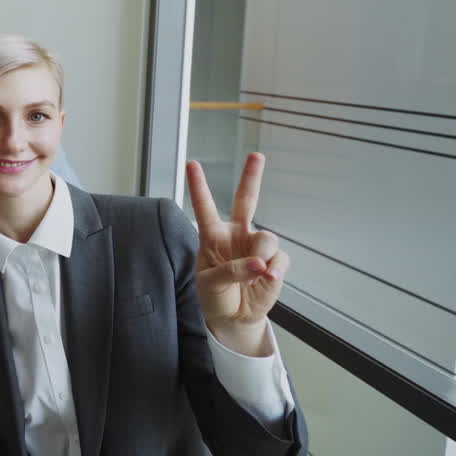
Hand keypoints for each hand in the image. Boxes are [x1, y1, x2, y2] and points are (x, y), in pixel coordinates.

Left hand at [188, 153, 289, 355]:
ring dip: (261, 256)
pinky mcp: (275, 262)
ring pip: (266, 237)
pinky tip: (267, 280)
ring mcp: (257, 247)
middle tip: (256, 156)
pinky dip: (275, 271)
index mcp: (212, 236)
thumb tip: (259, 264)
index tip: (191, 164)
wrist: (234, 317)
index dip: (199, 186)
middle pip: (247, 201)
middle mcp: (236, 235)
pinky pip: (280, 259)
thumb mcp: (209, 284)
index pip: (205, 207)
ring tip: (254, 275)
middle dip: (252, 177)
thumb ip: (230, 271)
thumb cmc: (214, 295)